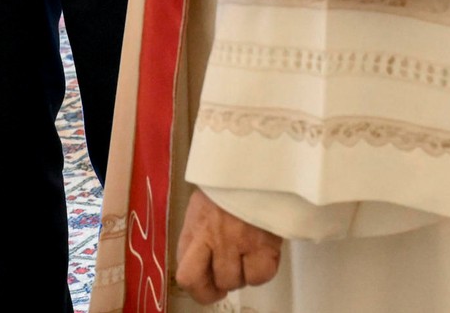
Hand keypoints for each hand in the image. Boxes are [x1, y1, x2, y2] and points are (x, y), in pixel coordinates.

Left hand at [175, 189, 282, 305]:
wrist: (252, 161)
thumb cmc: (227, 183)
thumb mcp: (201, 208)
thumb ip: (198, 238)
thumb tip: (202, 267)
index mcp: (193, 230)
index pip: (187, 277)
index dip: (201, 288)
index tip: (210, 284)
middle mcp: (211, 239)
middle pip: (213, 285)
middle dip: (224, 282)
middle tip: (233, 267)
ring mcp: (237, 242)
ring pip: (236, 282)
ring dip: (244, 274)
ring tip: (248, 252)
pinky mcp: (263, 243)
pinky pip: (261, 275)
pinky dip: (262, 270)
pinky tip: (262, 252)